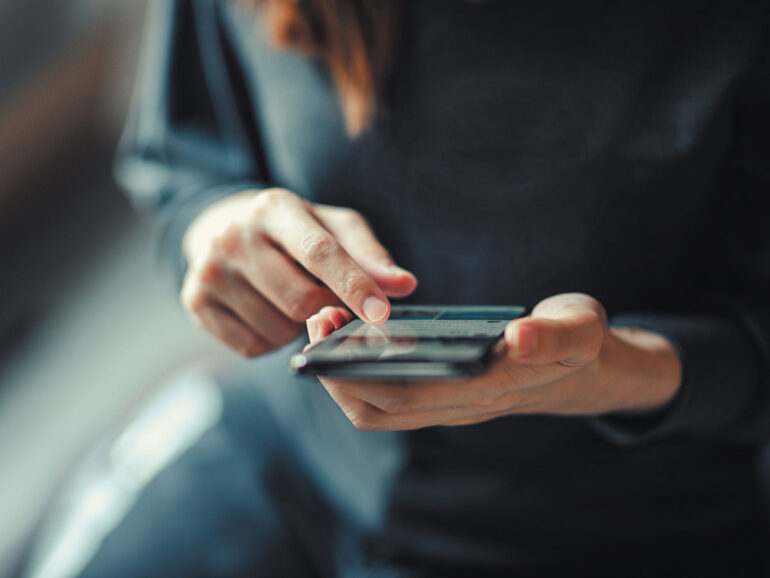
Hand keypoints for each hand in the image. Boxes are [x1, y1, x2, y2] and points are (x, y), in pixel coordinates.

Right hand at [181, 188, 416, 356]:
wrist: (226, 230)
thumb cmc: (297, 232)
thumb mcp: (335, 229)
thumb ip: (370, 256)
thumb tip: (404, 285)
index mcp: (274, 207)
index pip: (320, 252)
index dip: (354, 286)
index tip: (381, 313)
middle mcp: (234, 235)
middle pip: (301, 301)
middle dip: (325, 310)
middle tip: (325, 296)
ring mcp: (209, 270)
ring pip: (278, 330)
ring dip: (297, 327)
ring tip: (288, 298)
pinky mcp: (195, 301)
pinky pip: (252, 347)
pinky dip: (270, 340)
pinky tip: (266, 311)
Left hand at [307, 293, 681, 430]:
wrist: (585, 371)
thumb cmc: (577, 342)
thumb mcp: (578, 329)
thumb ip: (554, 335)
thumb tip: (520, 338)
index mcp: (485, 389)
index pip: (404, 395)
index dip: (358, 370)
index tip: (331, 327)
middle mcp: (459, 407)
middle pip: (377, 408)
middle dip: (335, 370)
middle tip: (318, 317)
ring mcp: (449, 406)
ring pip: (378, 409)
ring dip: (342, 374)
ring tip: (328, 323)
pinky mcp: (445, 397)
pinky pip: (389, 398)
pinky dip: (360, 374)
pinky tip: (354, 336)